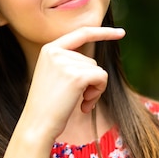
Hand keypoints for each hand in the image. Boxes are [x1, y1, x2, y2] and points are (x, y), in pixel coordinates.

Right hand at [20, 26, 125, 141]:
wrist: (37, 125)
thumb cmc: (48, 106)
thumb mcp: (54, 77)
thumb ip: (69, 63)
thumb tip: (94, 64)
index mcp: (49, 49)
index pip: (81, 33)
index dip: (103, 32)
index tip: (122, 33)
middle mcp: (55, 51)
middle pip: (90, 60)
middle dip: (90, 81)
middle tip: (77, 98)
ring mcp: (65, 62)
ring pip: (97, 70)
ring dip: (94, 89)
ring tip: (78, 102)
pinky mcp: (77, 76)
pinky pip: (101, 78)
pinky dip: (98, 93)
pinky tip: (84, 105)